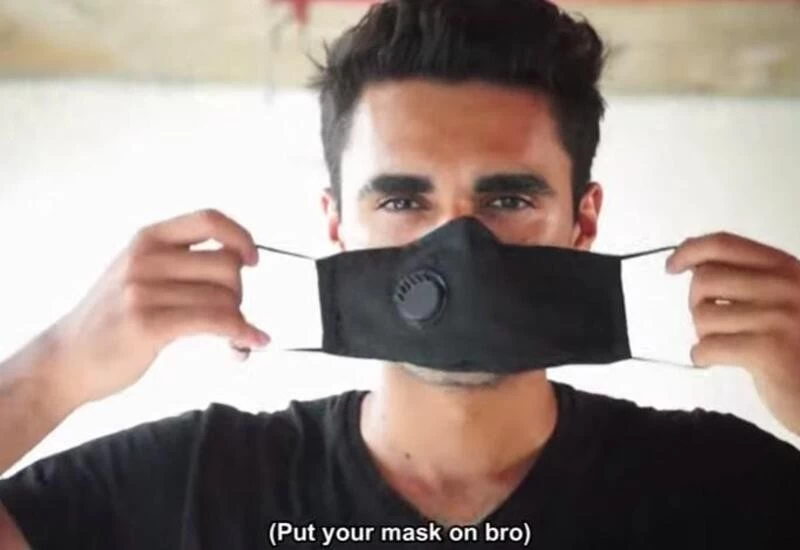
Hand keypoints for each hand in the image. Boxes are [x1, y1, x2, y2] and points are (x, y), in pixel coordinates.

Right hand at [43, 209, 270, 405]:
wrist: (65, 361)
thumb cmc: (112, 320)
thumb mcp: (137, 274)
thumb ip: (180, 263)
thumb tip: (242, 264)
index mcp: (147, 240)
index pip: (208, 219)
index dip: (240, 236)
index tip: (252, 260)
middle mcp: (145, 259)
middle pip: (227, 265)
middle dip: (239, 292)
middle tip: (228, 313)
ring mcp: (144, 291)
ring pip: (224, 297)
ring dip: (238, 321)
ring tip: (231, 337)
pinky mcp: (148, 324)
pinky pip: (215, 322)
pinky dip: (241, 334)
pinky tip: (248, 345)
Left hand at [666, 232, 799, 431]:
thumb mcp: (785, 301)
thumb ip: (750, 280)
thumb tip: (696, 266)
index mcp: (788, 269)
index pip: (724, 245)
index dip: (690, 251)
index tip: (672, 265)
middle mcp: (786, 286)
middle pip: (705, 279)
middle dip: (697, 303)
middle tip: (712, 323)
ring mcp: (779, 318)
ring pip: (703, 315)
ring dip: (704, 334)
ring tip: (725, 345)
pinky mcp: (769, 351)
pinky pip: (708, 346)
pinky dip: (703, 356)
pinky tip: (715, 360)